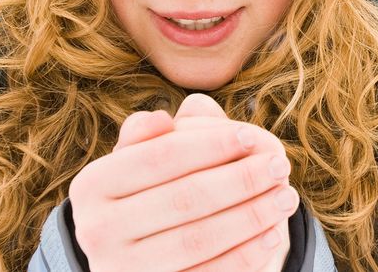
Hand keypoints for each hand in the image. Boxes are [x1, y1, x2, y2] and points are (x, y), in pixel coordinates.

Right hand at [68, 94, 296, 271]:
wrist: (137, 257)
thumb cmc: (149, 191)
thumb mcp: (141, 159)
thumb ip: (152, 135)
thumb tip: (161, 120)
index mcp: (92, 185)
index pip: (160, 156)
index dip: (211, 144)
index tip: (253, 135)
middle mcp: (97, 230)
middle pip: (183, 198)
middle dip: (240, 180)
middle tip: (280, 166)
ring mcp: (122, 269)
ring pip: (198, 239)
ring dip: (251, 217)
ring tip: (286, 197)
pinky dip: (244, 255)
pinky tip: (272, 234)